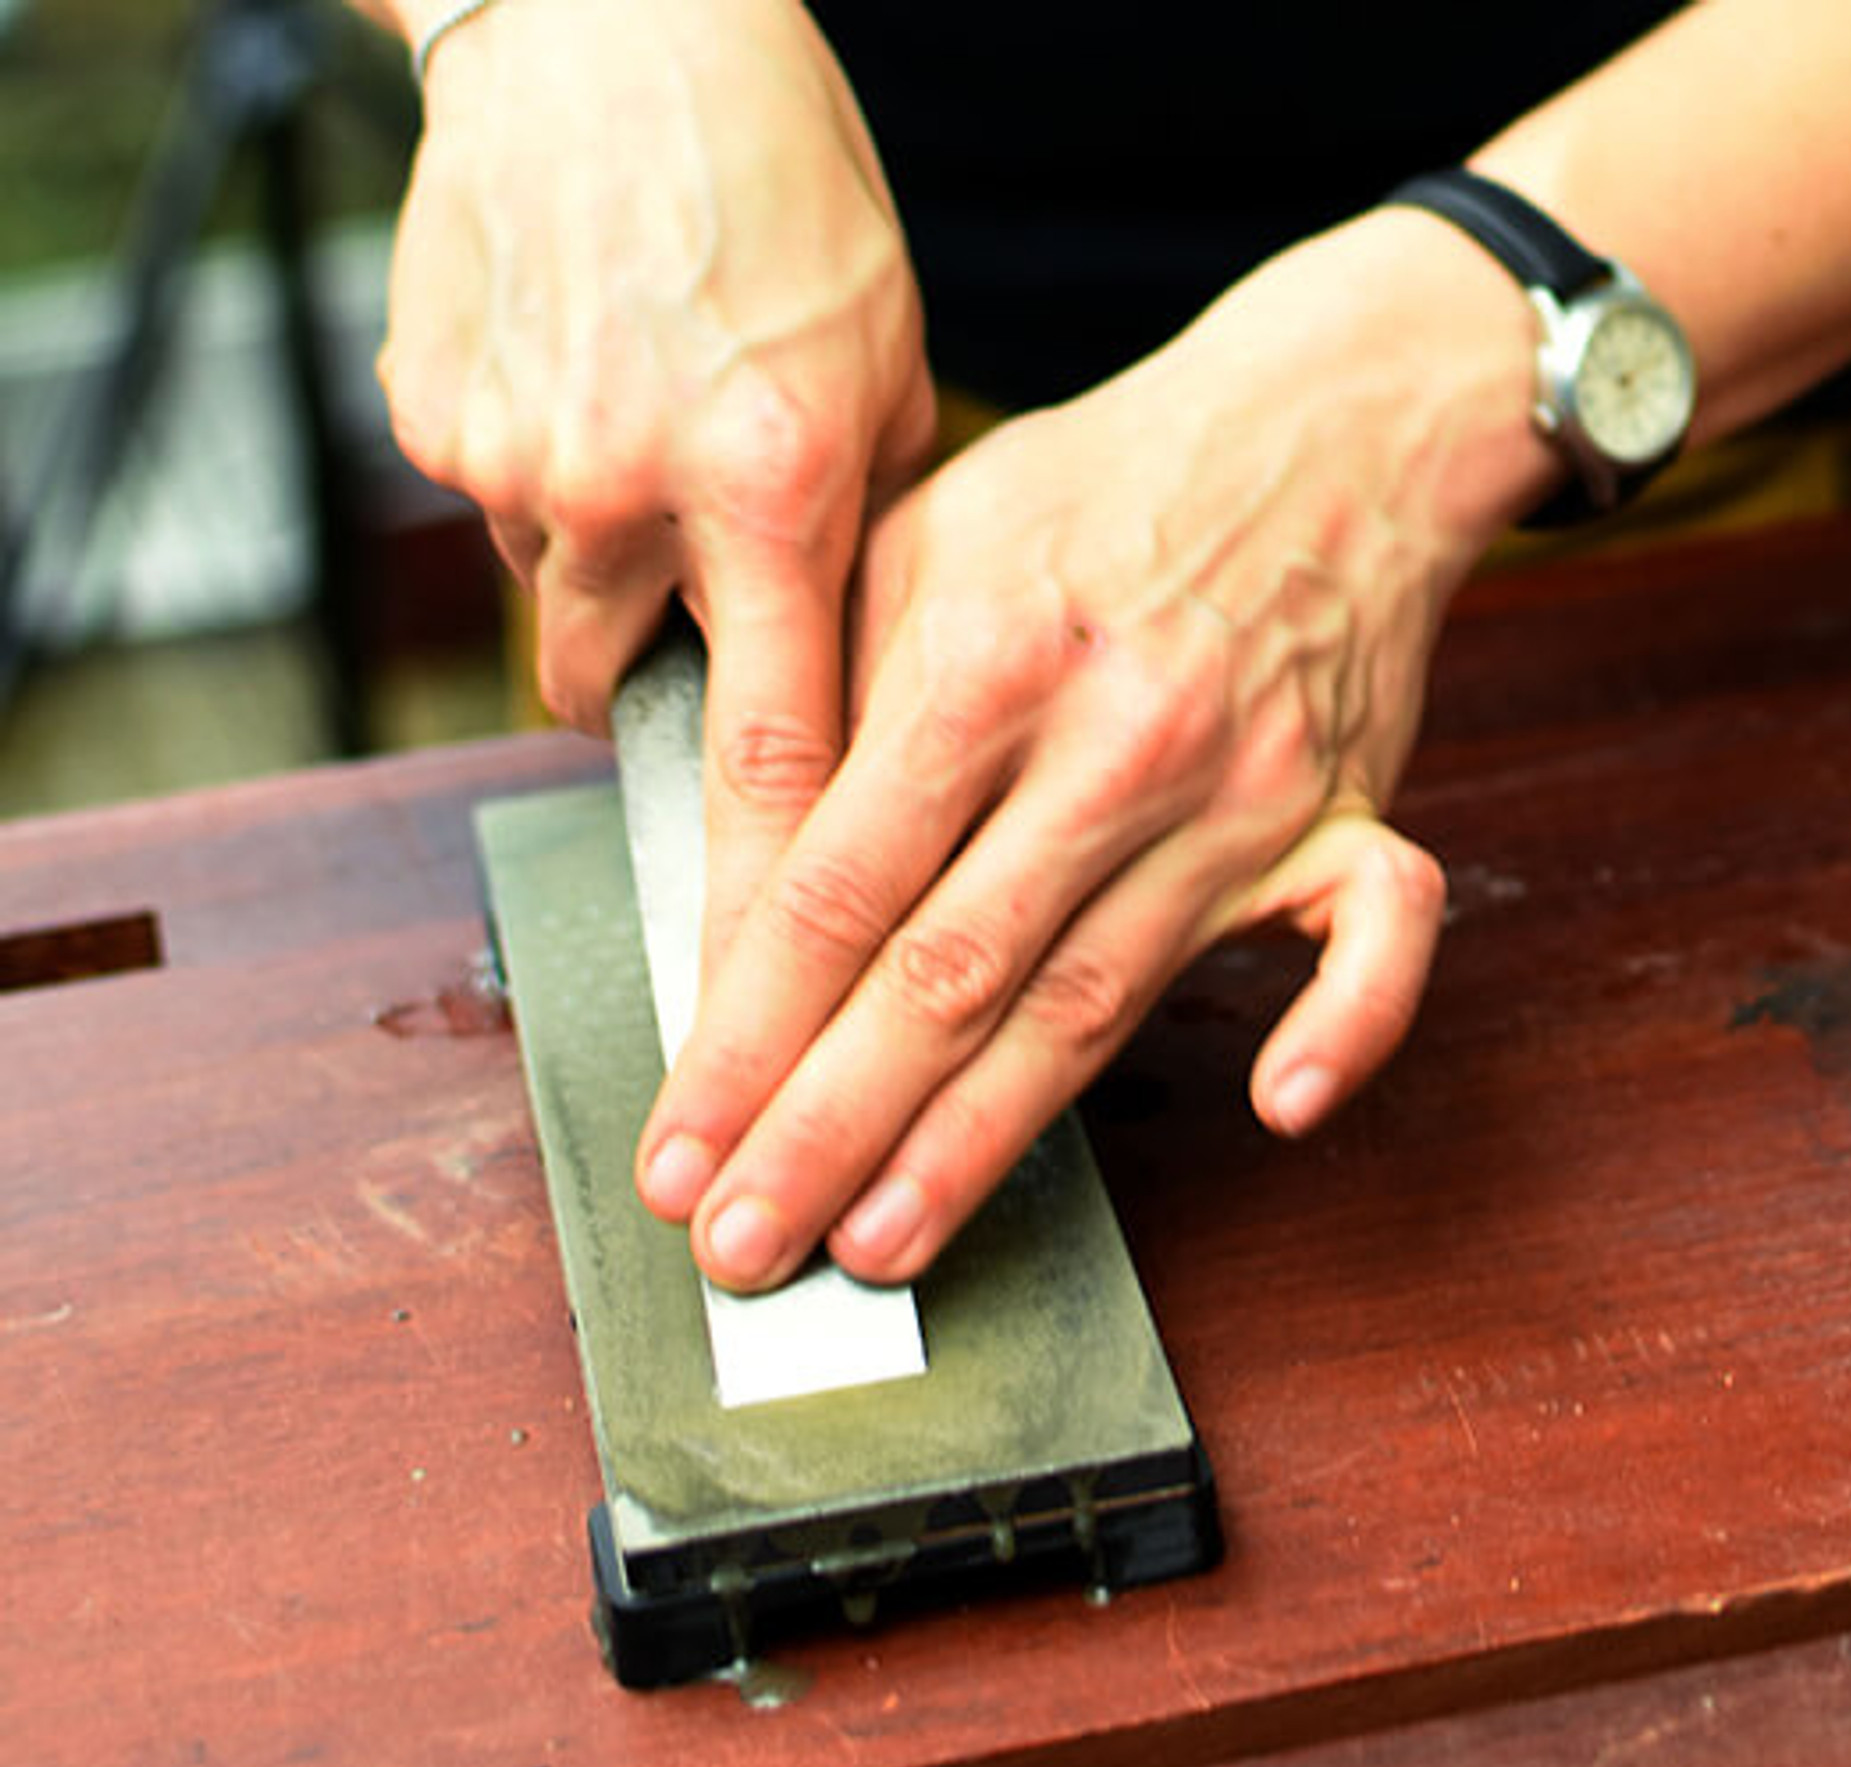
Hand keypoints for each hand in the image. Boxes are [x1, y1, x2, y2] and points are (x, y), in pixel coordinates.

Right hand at [377, 0, 933, 967]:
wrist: (608, 20)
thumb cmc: (785, 181)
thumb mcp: (890, 360)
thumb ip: (876, 537)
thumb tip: (861, 677)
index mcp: (779, 482)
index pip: (778, 770)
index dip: (769, 932)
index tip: (754, 1049)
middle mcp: (633, 485)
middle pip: (620, 693)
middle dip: (655, 679)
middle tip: (694, 593)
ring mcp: (513, 451)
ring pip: (559, 588)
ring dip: (608, 551)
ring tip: (654, 420)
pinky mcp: (429, 412)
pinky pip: (498, 501)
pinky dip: (547, 467)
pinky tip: (591, 366)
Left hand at [632, 208, 1562, 1287]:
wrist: (1322, 417)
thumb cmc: (1099, 483)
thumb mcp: (920, 536)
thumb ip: (827, 703)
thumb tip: (738, 898)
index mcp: (987, 653)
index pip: (837, 887)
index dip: (746, 1036)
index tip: (682, 1147)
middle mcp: (1116, 735)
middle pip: (948, 974)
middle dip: (829, 1128)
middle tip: (746, 1249)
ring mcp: (1246, 787)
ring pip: (1096, 999)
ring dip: (982, 1140)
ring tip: (885, 1242)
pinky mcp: (1349, 811)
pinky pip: (1377, 934)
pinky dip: (1347, 1020)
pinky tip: (1278, 1108)